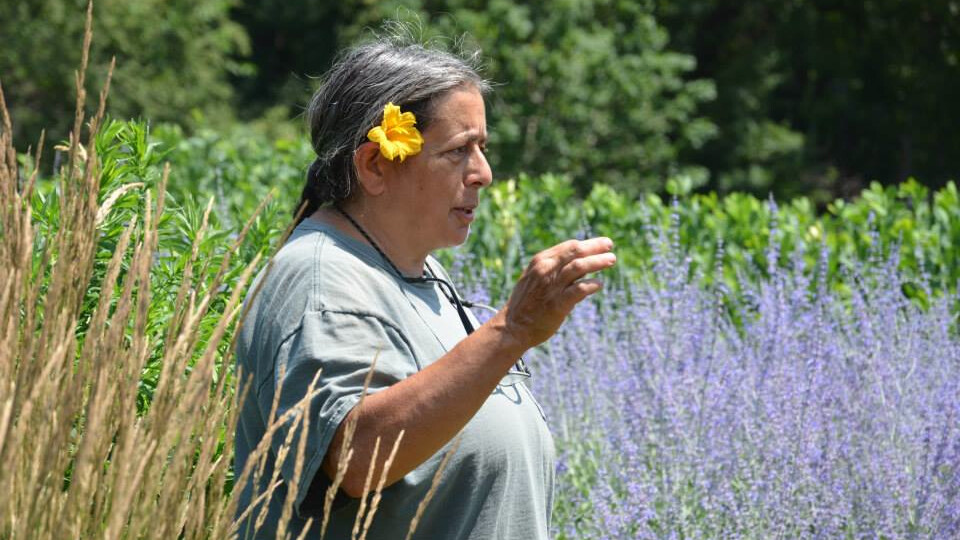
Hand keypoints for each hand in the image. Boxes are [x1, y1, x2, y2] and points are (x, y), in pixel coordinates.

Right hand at [496, 237, 615, 348]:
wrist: (512, 328)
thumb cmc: (526, 304)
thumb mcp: (535, 279)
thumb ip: (554, 270)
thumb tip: (582, 266)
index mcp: (540, 261)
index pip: (569, 246)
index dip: (588, 244)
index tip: (601, 244)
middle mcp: (546, 270)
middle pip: (576, 251)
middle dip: (595, 247)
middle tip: (610, 246)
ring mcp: (551, 286)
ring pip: (580, 266)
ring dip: (598, 262)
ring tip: (611, 260)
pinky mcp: (557, 304)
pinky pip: (580, 289)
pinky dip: (592, 284)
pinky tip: (599, 284)